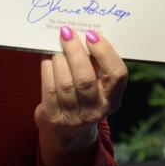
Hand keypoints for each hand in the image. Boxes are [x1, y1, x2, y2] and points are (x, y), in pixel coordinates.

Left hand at [36, 27, 127, 162]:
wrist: (68, 132)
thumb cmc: (86, 98)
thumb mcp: (99, 86)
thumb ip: (96, 64)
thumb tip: (85, 33)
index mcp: (113, 99)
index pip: (117, 74)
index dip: (105, 52)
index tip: (92, 35)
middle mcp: (96, 110)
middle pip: (85, 78)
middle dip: (75, 52)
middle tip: (67, 33)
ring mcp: (73, 116)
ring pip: (65, 83)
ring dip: (59, 59)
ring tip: (57, 47)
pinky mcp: (53, 117)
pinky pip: (48, 88)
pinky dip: (47, 68)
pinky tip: (48, 59)